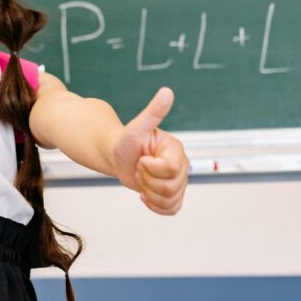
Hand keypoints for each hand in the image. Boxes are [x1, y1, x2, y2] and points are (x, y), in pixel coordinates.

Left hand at [111, 87, 188, 214]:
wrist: (118, 157)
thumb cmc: (125, 141)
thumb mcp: (136, 128)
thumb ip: (153, 112)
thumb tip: (167, 91)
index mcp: (176, 149)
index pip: (170, 169)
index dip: (150, 168)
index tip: (141, 159)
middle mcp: (183, 165)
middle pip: (170, 187)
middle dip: (147, 181)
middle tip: (139, 168)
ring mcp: (179, 181)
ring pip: (170, 200)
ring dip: (149, 193)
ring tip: (142, 178)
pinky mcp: (174, 195)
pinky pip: (171, 209)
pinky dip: (155, 205)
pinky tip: (145, 193)